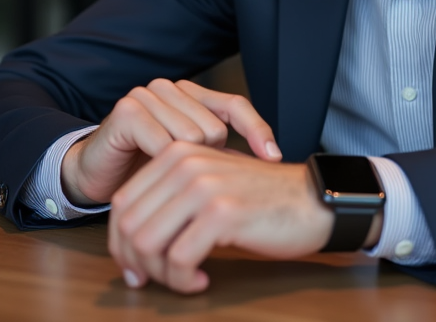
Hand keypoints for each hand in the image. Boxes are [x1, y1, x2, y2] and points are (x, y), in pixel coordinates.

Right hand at [61, 79, 281, 205]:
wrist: (96, 176)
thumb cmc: (145, 167)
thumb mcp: (190, 157)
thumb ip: (220, 148)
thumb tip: (269, 158)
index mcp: (188, 92)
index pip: (235, 104)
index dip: (257, 130)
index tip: (274, 158)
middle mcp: (168, 87)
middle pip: (214, 126)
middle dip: (206, 160)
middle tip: (184, 177)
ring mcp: (146, 95)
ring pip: (193, 137)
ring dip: (182, 167)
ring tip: (164, 175)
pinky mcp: (127, 111)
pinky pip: (166, 144)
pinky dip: (163, 167)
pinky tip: (153, 173)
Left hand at [110, 142, 334, 292]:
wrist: (314, 201)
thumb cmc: (264, 200)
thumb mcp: (210, 184)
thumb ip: (172, 198)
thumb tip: (131, 239)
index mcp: (177, 154)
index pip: (122, 203)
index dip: (120, 243)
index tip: (135, 268)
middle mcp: (185, 164)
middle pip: (130, 225)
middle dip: (136, 263)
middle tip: (154, 282)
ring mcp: (203, 186)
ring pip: (149, 243)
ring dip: (161, 275)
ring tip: (183, 281)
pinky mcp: (222, 213)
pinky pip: (179, 259)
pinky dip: (183, 280)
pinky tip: (200, 280)